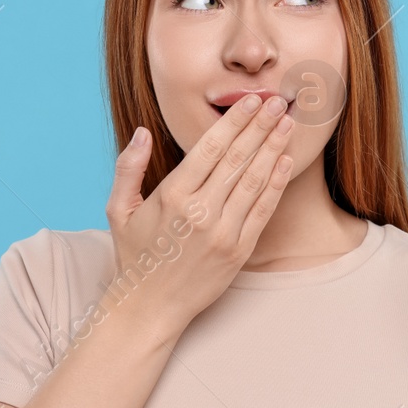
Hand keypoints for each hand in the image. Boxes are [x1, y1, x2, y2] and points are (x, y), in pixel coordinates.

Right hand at [103, 94, 296, 335]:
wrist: (150, 307)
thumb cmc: (134, 255)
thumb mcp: (119, 210)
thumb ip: (128, 168)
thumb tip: (142, 132)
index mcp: (172, 196)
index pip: (211, 148)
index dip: (236, 121)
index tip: (252, 101)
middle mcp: (200, 211)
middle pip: (239, 159)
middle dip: (261, 126)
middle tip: (279, 101)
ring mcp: (223, 232)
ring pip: (255, 181)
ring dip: (275, 148)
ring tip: (288, 123)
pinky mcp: (239, 251)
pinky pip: (263, 211)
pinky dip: (277, 184)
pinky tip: (286, 161)